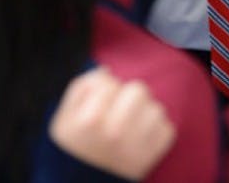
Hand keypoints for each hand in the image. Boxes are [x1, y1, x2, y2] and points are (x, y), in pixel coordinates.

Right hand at [50, 68, 175, 180]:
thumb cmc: (72, 152)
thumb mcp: (62, 121)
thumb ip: (81, 89)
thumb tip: (107, 71)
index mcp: (89, 120)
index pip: (109, 81)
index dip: (105, 90)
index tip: (100, 106)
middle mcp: (115, 131)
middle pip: (138, 89)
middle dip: (128, 98)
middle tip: (117, 115)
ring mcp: (136, 145)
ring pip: (155, 108)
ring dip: (144, 115)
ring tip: (129, 129)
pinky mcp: (153, 157)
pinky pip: (167, 128)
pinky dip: (156, 132)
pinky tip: (140, 141)